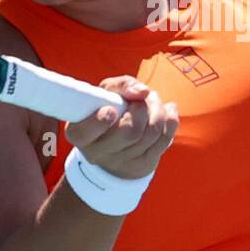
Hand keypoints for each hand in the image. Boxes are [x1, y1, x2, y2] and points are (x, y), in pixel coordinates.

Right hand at [64, 76, 178, 179]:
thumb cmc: (109, 106)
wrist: (119, 138)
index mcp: (80, 133)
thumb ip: (121, 86)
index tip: (110, 110)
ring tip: (152, 100)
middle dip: (141, 108)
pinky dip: (170, 120)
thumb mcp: (107, 92)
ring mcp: (122, 162)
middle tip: (141, 99)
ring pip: (150, 134)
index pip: (85, 133)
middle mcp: (97, 153)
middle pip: (129, 132)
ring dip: (157, 110)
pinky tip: (167, 110)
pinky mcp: (143, 164)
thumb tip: (142, 92)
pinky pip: (164, 140)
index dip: (99, 122)